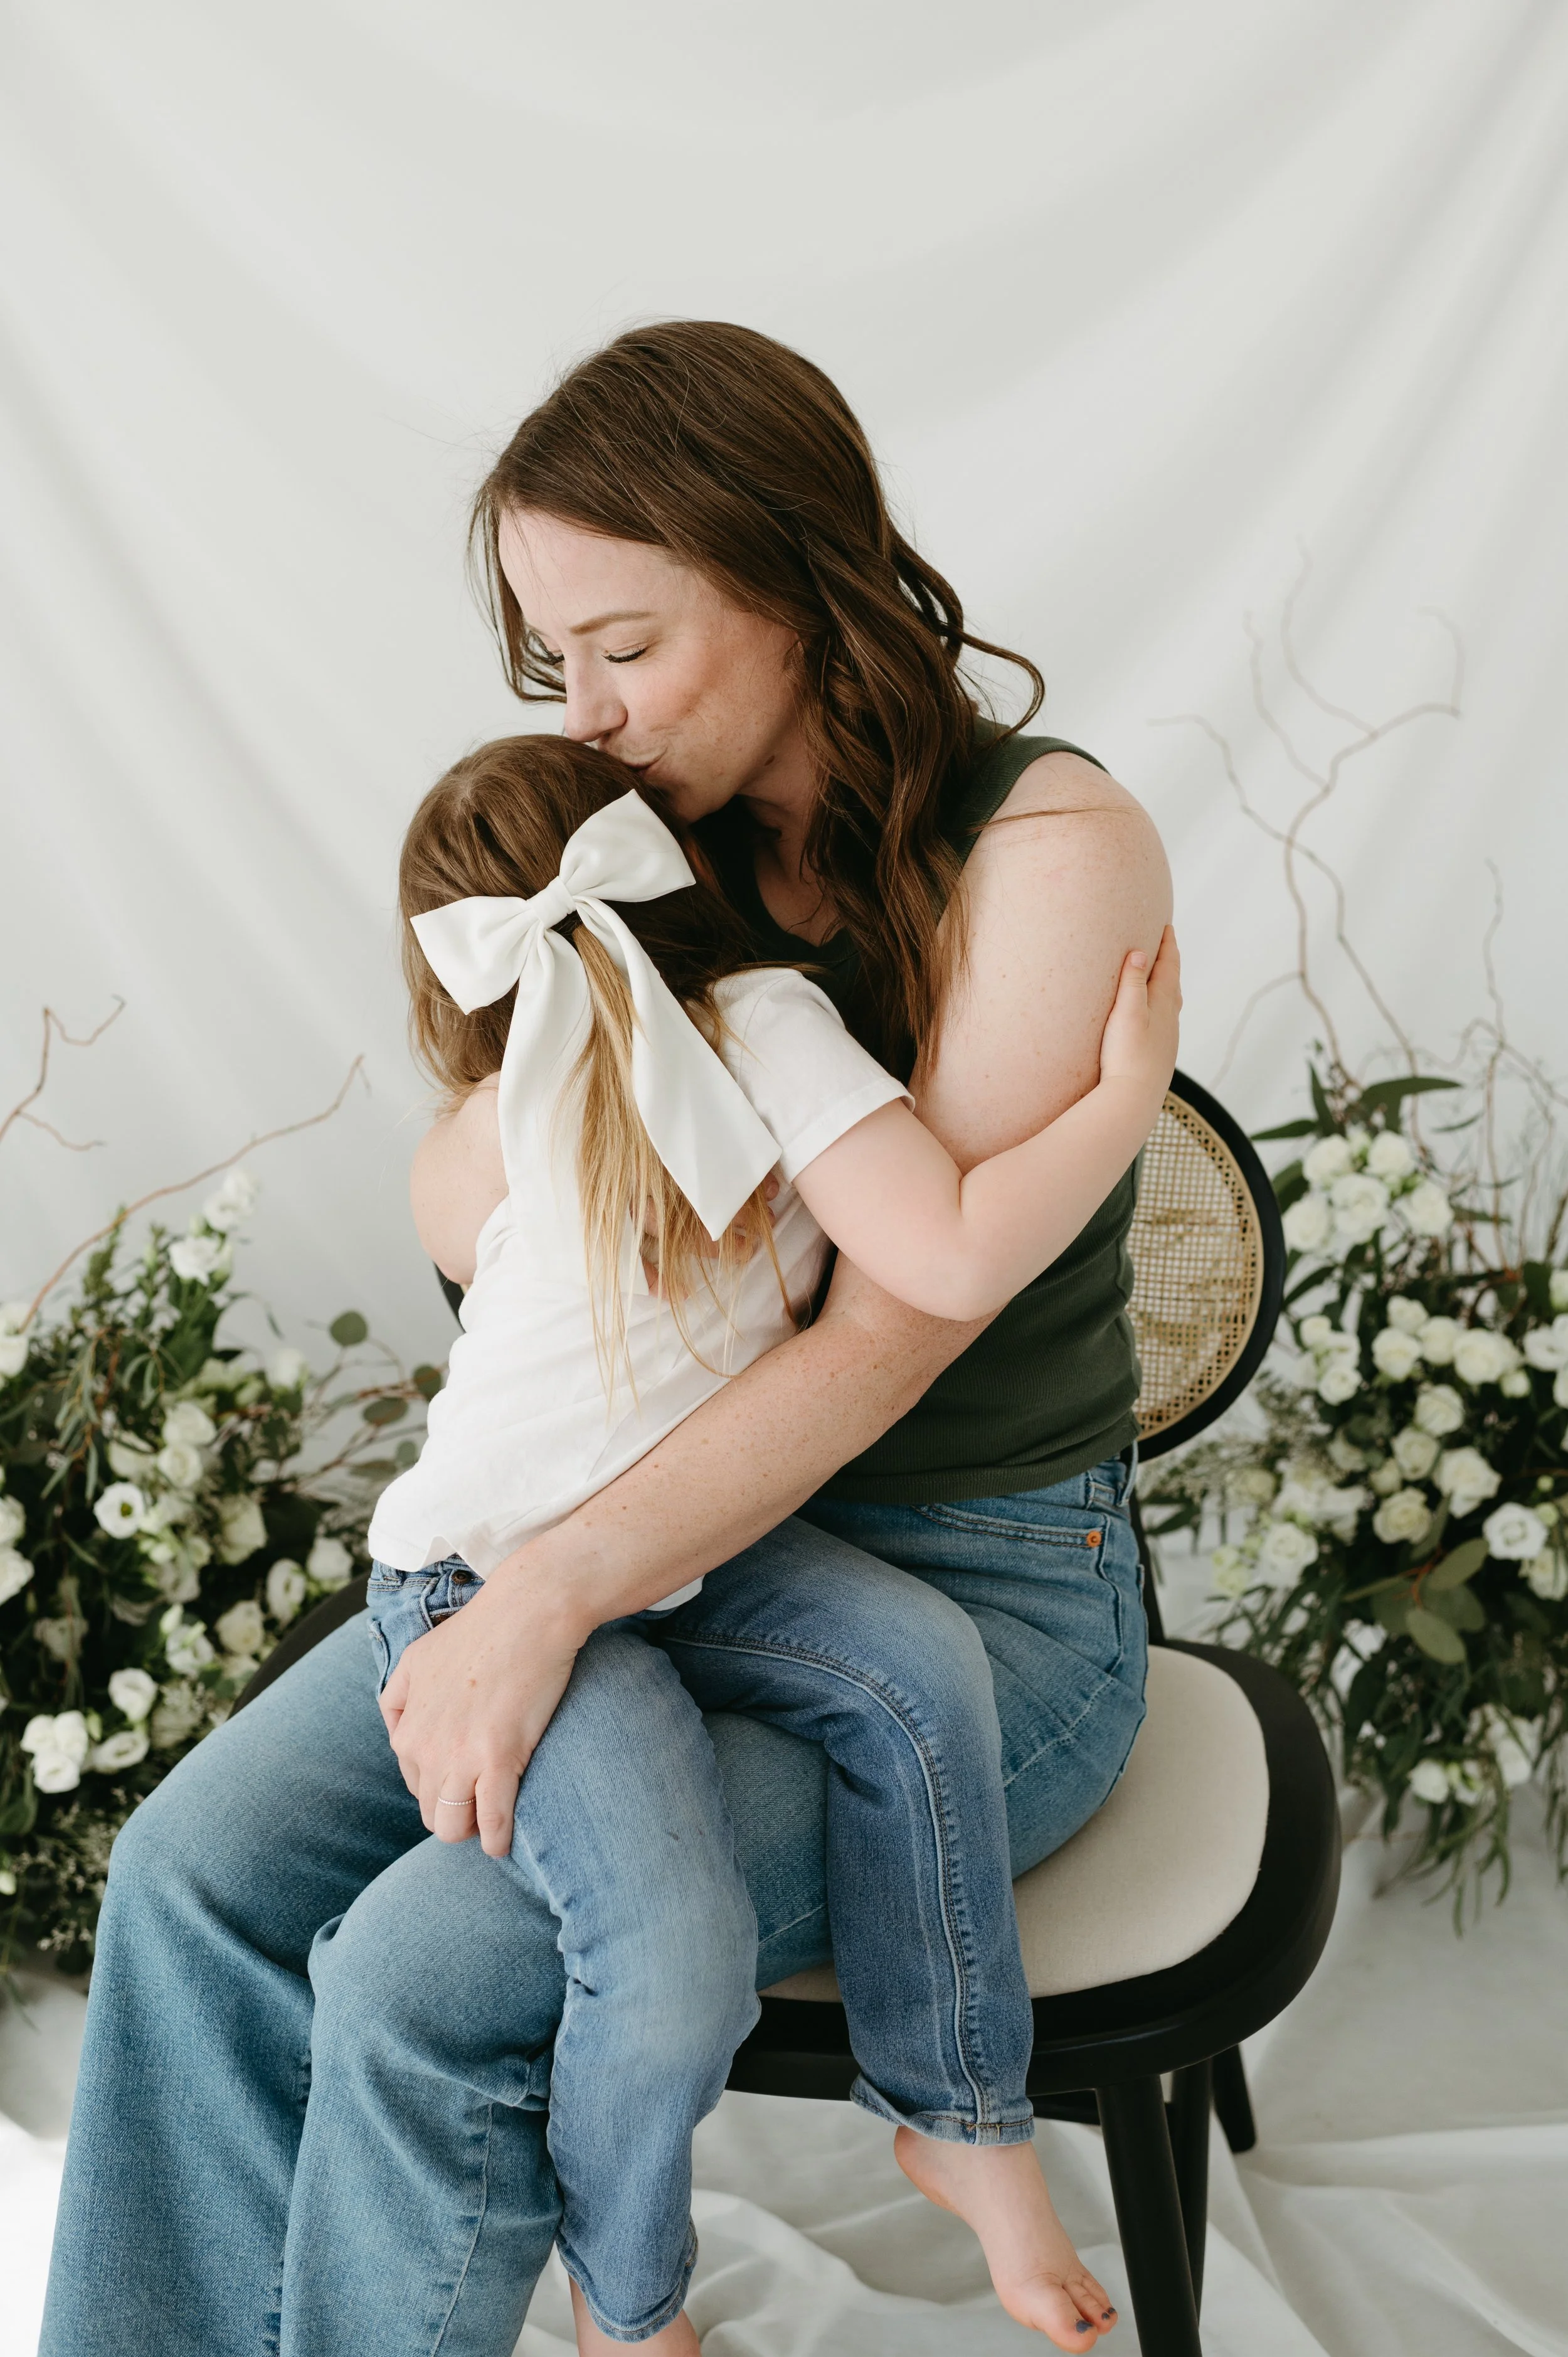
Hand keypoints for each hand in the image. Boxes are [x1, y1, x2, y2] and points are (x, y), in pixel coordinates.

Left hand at [379, 1561, 583, 1857]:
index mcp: (406, 1730)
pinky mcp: (498, 1761)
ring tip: (490, 1824)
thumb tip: (399, 1735)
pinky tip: (503, 1841)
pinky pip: (491, 1823)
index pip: (414, 1785)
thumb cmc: (479, 1630)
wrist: (526, 1613)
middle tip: (483, 1802)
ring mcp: (460, 1758)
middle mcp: (424, 1749)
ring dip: (469, 1831)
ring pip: (451, 1827)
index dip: (441, 1787)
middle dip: (454, 1813)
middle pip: (431, 1811)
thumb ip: (398, 1700)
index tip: (466, 1780)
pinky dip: (495, 1840)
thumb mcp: (416, 1659)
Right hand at [1098, 927, 1180, 1096]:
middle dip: (1169, 962)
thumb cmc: (1127, 1055)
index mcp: (1162, 1003)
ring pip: (1171, 1004)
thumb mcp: (1127, 1012)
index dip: (1168, 945)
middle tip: (1165, 947)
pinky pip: (1164, 1023)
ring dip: (1166, 986)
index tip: (1167, 926)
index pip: (1169, 965)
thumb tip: (1142, 952)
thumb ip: (1133, 981)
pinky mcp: (1159, 1056)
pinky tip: (1153, 1019)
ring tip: (1160, 979)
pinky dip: (1161, 1009)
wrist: (1133, 1099)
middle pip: (1173, 983)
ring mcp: (1167, 1039)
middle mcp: (1170, 1019)